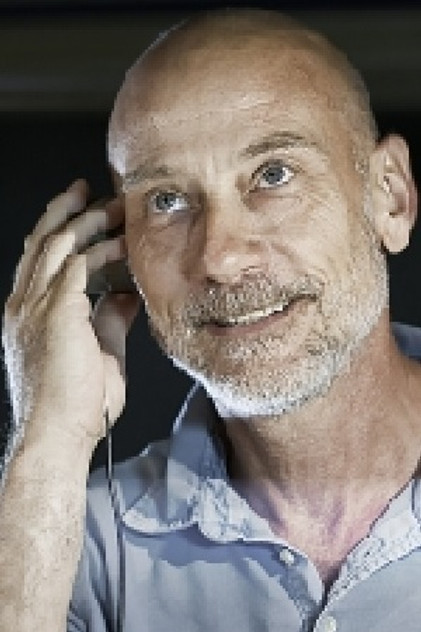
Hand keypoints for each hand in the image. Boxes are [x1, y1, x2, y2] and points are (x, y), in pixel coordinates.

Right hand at [1, 179, 140, 453]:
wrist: (59, 435)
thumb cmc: (78, 405)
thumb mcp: (98, 352)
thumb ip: (109, 320)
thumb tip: (126, 294)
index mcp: (28, 316)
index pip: (39, 262)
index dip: (58, 232)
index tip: (82, 213)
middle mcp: (23, 305)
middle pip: (41, 242)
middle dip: (66, 211)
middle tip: (90, 191)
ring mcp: (34, 306)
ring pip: (57, 245)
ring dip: (87, 222)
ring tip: (115, 207)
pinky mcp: (55, 312)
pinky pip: (77, 266)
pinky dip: (101, 250)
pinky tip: (124, 243)